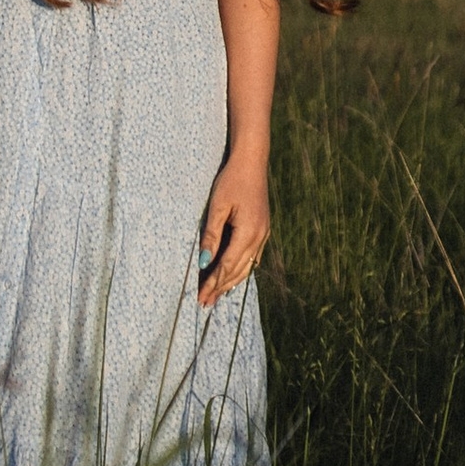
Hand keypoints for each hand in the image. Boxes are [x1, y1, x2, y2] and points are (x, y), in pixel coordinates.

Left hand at [196, 150, 269, 308]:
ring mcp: (263, 234)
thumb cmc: (231, 180)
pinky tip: (232, 275)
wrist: (252, 161)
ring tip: (216, 295)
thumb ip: (211, 235)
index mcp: (248, 232)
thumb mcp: (217, 206)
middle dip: (221, 288)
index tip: (201, 297)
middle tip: (205, 304)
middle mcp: (259, 237)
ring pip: (247, 267)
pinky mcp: (262, 230)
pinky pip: (251, 257)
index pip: (227, 266)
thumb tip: (203, 262)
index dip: (213, 283)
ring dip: (231, 282)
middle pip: (238, 271)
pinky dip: (240, 269)